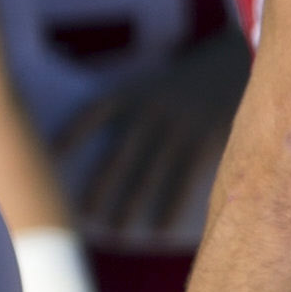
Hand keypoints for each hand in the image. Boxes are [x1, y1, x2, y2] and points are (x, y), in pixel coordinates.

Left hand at [55, 32, 248, 250]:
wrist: (242, 61)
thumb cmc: (192, 78)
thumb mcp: (155, 83)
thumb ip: (131, 106)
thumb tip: (101, 135)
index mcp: (133, 93)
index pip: (91, 115)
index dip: (69, 137)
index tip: (48, 160)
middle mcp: (151, 111)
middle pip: (117, 156)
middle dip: (98, 187)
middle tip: (81, 215)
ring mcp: (178, 127)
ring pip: (147, 175)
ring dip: (130, 205)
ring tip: (117, 230)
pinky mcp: (205, 141)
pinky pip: (182, 182)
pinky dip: (169, 207)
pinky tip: (158, 229)